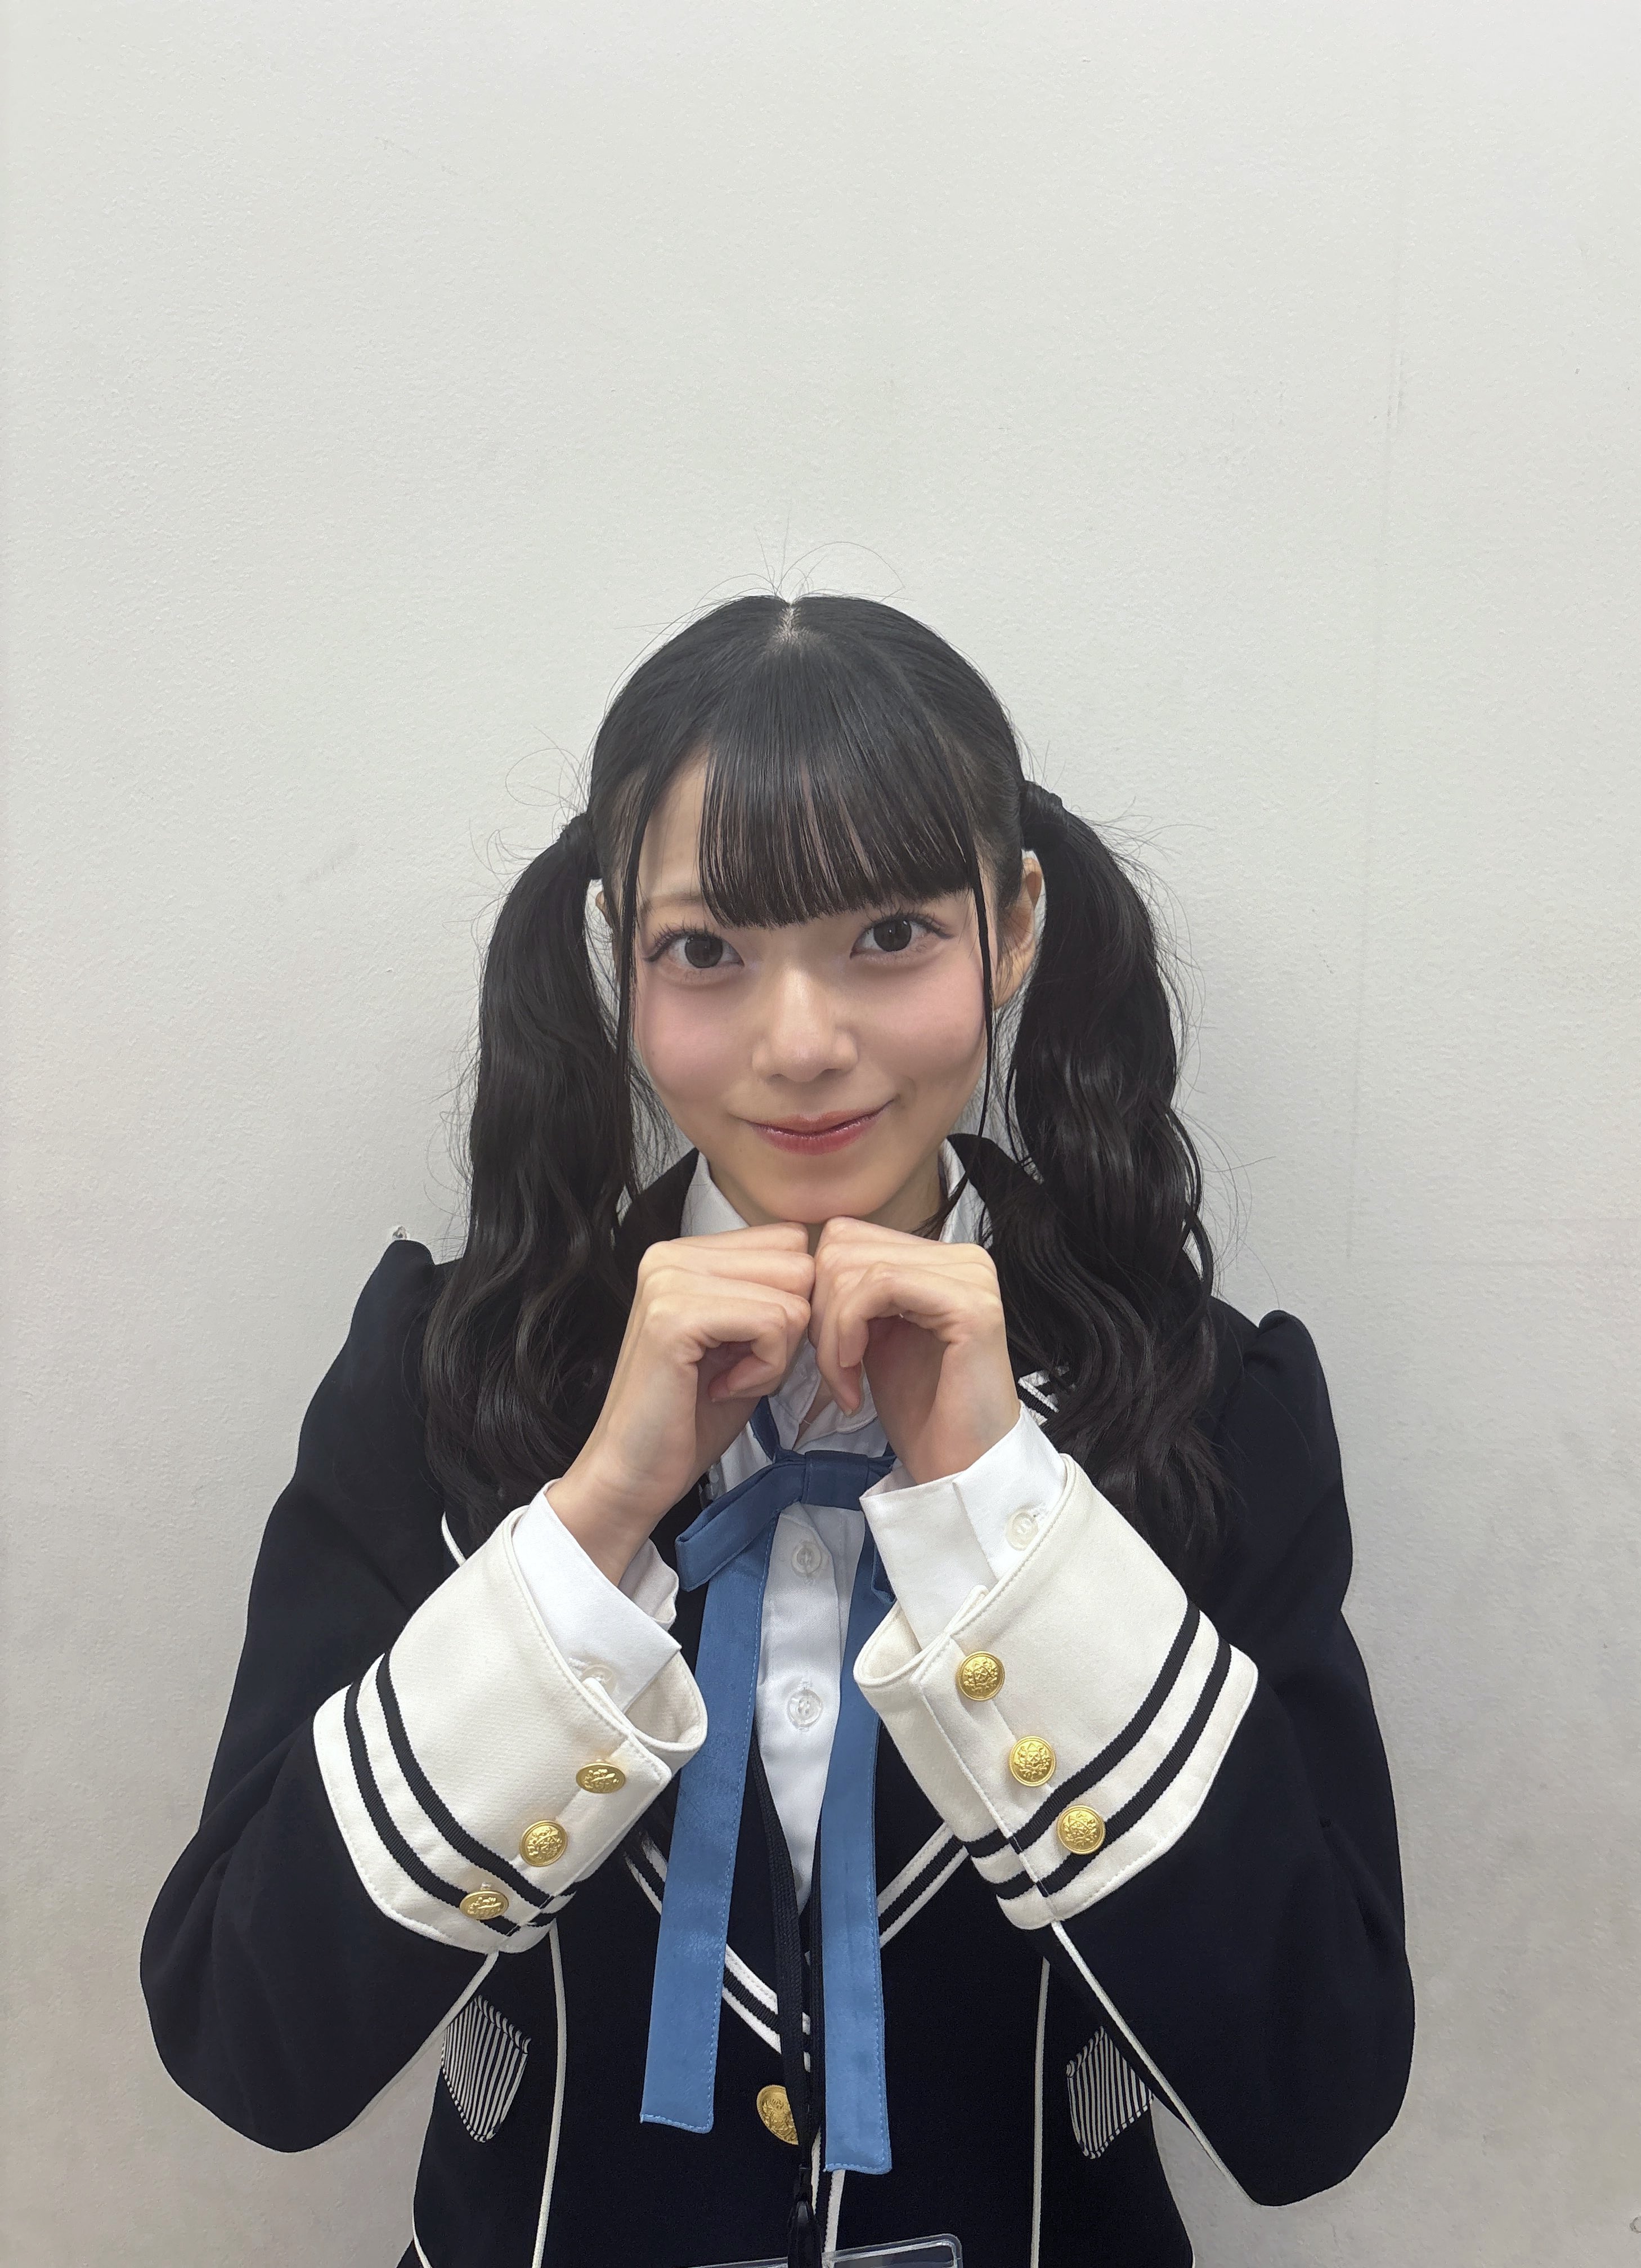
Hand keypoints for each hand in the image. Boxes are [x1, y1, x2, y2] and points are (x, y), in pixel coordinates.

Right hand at [548, 1226, 813, 1583]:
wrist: (632, 1473)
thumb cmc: (690, 1416)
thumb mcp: (742, 1342)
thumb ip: (773, 1297)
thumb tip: (828, 1274)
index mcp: (686, 1253)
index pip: (791, 1242)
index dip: (793, 1303)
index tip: (752, 1349)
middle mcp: (672, 1255)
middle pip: (798, 1264)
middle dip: (790, 1327)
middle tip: (741, 1368)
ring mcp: (670, 1282)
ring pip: (793, 1294)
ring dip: (777, 1352)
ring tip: (730, 1378)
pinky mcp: (675, 1318)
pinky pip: (773, 1323)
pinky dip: (766, 1369)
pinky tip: (724, 1388)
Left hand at [808, 1219, 1019, 1485]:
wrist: (959, 1470)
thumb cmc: (920, 1412)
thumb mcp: (874, 1336)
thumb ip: (852, 1293)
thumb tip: (803, 1261)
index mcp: (941, 1259)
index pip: (847, 1237)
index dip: (818, 1294)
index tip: (824, 1352)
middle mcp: (964, 1258)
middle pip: (844, 1246)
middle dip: (820, 1314)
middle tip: (834, 1373)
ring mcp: (971, 1277)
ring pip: (853, 1267)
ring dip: (831, 1333)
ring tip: (845, 1383)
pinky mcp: (970, 1305)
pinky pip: (879, 1285)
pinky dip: (848, 1331)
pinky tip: (853, 1378)